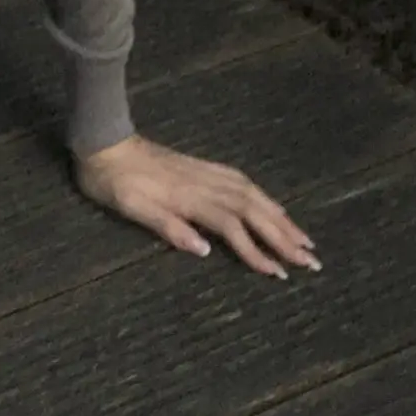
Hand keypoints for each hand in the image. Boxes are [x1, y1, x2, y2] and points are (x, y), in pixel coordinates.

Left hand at [74, 135, 321, 278]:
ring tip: (304, 239)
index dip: (256, 251)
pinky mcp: (202, 167)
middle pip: (253, 211)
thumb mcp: (130, 208)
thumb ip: (167, 227)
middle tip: (311, 260)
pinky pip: (243, 182)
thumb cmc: (112, 182)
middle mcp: (205, 184)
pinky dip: (264, 197)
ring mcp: (206, 173)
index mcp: (188, 199)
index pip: (232, 228)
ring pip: (253, 196)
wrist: (104, 141)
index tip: (278, 273)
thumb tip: (204, 251)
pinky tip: (273, 207)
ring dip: (281, 218)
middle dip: (284, 236)